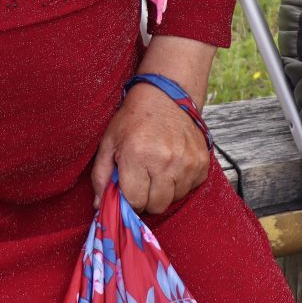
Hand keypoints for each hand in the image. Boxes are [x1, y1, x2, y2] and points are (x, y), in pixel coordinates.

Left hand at [90, 83, 210, 214]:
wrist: (166, 96)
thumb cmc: (133, 120)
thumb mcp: (108, 142)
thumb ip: (100, 176)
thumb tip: (98, 206)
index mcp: (138, 155)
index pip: (136, 201)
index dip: (130, 200)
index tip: (129, 190)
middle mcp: (165, 160)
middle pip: (157, 206)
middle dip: (147, 199)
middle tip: (143, 182)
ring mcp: (187, 162)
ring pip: (175, 199)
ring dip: (165, 191)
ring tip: (158, 171)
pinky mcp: (202, 162)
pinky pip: (191, 187)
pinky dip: (182, 183)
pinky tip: (173, 166)